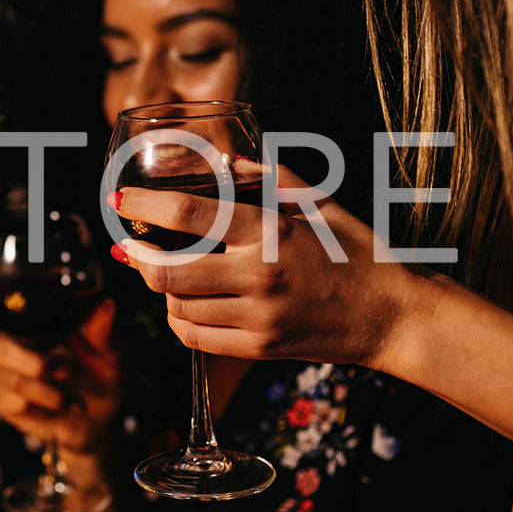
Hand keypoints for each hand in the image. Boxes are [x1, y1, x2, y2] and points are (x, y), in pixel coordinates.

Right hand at [0, 282, 122, 457]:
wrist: (102, 424)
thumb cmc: (105, 379)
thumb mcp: (111, 353)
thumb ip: (102, 331)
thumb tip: (105, 304)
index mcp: (38, 325)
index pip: (0, 307)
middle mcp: (18, 345)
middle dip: (30, 361)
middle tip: (63, 370)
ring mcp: (8, 375)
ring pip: (8, 376)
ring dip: (45, 390)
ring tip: (71, 399)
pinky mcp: (7, 403)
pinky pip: (10, 400)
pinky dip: (41, 406)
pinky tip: (60, 409)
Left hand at [108, 168, 419, 369]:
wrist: (393, 316)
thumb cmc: (357, 252)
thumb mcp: (319, 203)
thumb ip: (269, 177)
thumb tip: (222, 163)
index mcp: (271, 231)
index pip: (188, 214)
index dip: (143, 206)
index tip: (119, 199)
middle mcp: (259, 276)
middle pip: (166, 273)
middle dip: (138, 259)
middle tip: (132, 247)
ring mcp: (257, 318)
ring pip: (176, 307)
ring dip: (161, 289)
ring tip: (167, 272)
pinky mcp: (259, 348)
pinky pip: (194, 338)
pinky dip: (179, 320)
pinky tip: (186, 303)